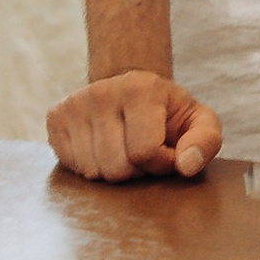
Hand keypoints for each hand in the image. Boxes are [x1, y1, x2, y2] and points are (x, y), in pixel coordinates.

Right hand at [47, 69, 222, 181]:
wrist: (131, 92)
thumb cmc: (168, 114)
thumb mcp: (198, 121)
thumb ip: (205, 141)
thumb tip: (186, 166)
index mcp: (140, 88)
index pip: (144, 152)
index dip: (160, 163)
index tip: (166, 151)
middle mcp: (101, 92)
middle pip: (116, 167)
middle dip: (136, 170)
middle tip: (143, 151)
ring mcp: (74, 104)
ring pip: (93, 171)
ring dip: (113, 171)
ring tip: (124, 149)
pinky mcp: (55, 117)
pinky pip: (72, 167)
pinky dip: (91, 166)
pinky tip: (102, 148)